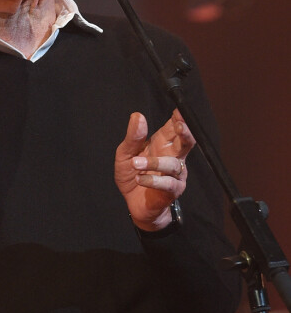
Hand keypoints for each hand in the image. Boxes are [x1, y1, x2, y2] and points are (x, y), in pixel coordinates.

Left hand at [114, 109, 194, 230]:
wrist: (132, 202)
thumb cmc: (131, 172)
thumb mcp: (125, 153)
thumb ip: (133, 136)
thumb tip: (138, 116)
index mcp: (162, 143)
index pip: (174, 127)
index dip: (179, 118)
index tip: (178, 110)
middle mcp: (173, 156)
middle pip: (186, 142)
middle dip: (185, 133)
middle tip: (179, 126)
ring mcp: (175, 174)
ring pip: (172, 164)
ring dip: (153, 163)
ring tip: (135, 163)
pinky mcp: (173, 191)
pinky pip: (168, 184)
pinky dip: (152, 180)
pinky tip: (139, 179)